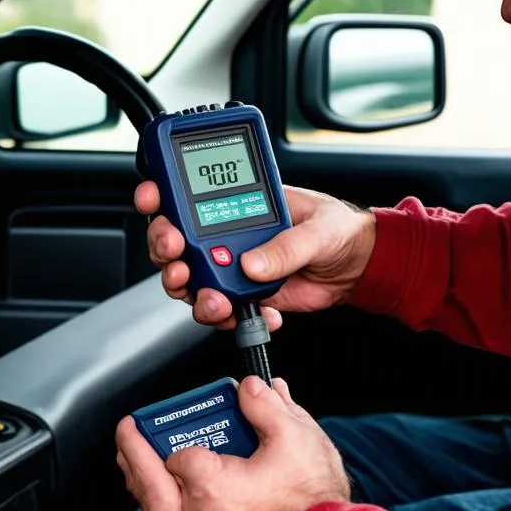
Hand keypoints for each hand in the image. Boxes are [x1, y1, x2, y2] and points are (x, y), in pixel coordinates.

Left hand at [115, 376, 350, 510]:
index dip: (184, 432)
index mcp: (211, 490)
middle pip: (148, 488)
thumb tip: (249, 387)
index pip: (179, 455)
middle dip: (134, 457)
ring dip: (143, 485)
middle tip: (130, 431)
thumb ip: (264, 403)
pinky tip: (164, 491)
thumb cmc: (312, 495)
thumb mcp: (292, 433)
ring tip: (136, 459)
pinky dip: (162, 507)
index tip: (193, 412)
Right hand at [136, 182, 376, 329]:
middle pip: (174, 241)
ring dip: (189, 290)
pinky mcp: (243, 295)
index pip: (187, 194)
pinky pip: (218, 308)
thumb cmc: (338, 230)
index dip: (160, 195)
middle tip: (176, 253)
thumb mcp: (317, 229)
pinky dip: (225, 316)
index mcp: (237, 202)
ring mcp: (231, 266)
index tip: (152, 198)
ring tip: (210, 298)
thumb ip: (286, 246)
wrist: (358, 268)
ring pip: (188, 279)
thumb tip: (252, 263)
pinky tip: (246, 312)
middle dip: (164, 248)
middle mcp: (225, 234)